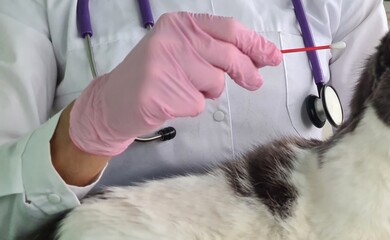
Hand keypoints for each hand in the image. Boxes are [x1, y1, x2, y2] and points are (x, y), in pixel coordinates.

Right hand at [69, 12, 281, 156]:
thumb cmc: (155, 75)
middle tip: (255, 82)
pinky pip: (199, 103)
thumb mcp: (184, 51)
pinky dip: (192, 106)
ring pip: (215, 81)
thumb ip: (216, 50)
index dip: (254, 44)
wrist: (114, 101)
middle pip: (228, 55)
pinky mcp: (164, 93)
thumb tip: (260, 58)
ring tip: (184, 88)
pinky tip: (171, 101)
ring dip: (209, 91)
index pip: (228, 29)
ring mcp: (167, 66)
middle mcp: (173, 39)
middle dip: (247, 71)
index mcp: (180, 24)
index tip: (272, 56)